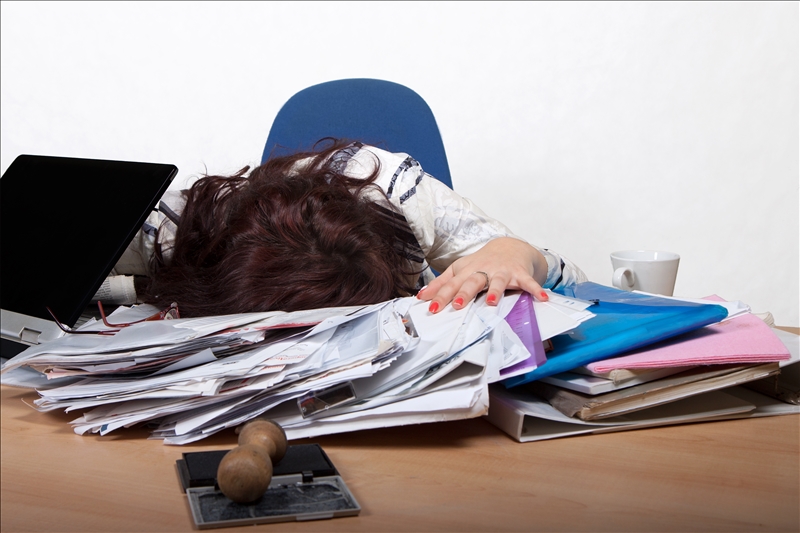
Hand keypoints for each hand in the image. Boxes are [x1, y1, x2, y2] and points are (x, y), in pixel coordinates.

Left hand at [417, 237, 549, 312]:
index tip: (432, 307)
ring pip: (497, 281)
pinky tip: (541, 297)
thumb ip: (442, 283)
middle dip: (465, 293)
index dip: (441, 295)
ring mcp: (502, 271)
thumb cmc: (482, 262)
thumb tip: (421, 296)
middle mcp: (483, 270)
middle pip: (472, 281)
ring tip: (492, 302)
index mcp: (467, 271)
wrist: (510, 247)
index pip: (452, 284)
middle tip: (457, 305)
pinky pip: (528, 282)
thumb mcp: (460, 270)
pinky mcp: (519, 273)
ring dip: (495, 291)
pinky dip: (535, 289)